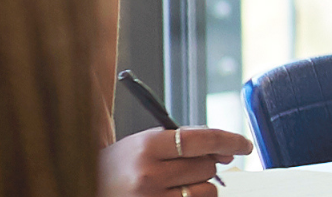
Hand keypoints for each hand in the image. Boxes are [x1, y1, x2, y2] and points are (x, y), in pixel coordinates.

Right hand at [99, 124, 253, 194]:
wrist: (87, 186)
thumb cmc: (119, 166)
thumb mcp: (142, 143)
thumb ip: (181, 140)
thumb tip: (225, 149)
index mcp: (146, 146)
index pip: (200, 139)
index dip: (229, 140)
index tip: (244, 145)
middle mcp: (149, 174)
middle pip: (207, 166)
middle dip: (206, 164)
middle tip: (186, 166)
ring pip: (206, 191)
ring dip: (201, 186)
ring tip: (177, 183)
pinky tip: (177, 195)